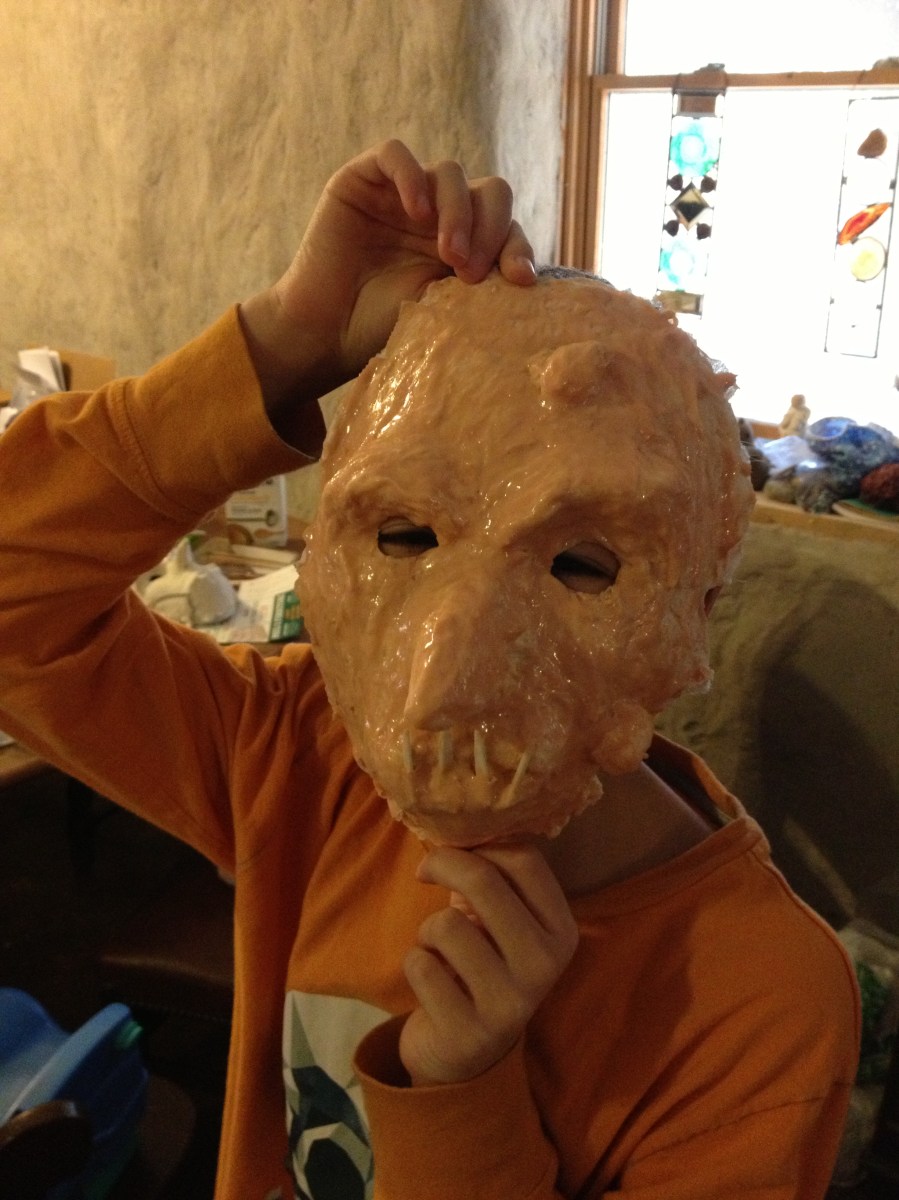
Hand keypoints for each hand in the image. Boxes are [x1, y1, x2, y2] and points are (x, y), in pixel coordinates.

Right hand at [240, 139, 534, 439]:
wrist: (325, 336)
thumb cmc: (381, 331)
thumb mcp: (445, 313)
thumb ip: (481, 287)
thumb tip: (531, 280)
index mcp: (465, 244)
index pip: (507, 228)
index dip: (518, 247)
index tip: (521, 281)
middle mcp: (439, 214)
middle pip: (490, 193)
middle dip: (490, 228)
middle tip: (471, 270)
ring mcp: (403, 194)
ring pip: (450, 174)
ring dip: (456, 211)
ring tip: (449, 253)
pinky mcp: (364, 179)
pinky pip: (396, 155)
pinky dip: (412, 176)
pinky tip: (416, 211)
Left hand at [399, 844, 578, 1086]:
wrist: (467, 1054)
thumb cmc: (481, 964)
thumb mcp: (501, 922)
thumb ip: (492, 877)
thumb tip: (455, 827)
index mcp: (561, 930)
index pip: (524, 859)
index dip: (478, 844)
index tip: (452, 851)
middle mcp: (545, 966)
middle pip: (484, 882)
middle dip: (443, 866)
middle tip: (425, 872)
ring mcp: (510, 1004)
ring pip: (445, 925)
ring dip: (428, 931)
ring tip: (440, 950)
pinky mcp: (469, 1032)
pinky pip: (420, 965)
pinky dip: (415, 964)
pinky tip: (432, 984)